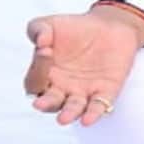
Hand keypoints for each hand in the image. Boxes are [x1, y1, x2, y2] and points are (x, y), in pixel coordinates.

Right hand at [22, 9, 143, 126]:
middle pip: (50, 103)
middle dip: (46, 104)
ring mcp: (83, 93)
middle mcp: (62, 89)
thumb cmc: (74, 28)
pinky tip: (87, 119)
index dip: (37, 70)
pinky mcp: (105, 92)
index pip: (34, 83)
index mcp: (45, 76)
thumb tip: (40, 42)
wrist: (109, 25)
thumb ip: (37, 29)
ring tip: (63, 119)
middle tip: (40, 104)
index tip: (45, 49)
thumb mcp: (50, 24)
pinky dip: (93, 114)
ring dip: (68, 114)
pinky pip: (98, 107)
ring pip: (73, 109)